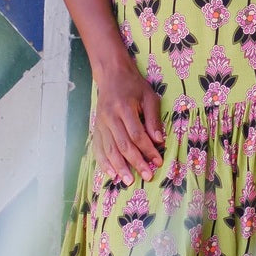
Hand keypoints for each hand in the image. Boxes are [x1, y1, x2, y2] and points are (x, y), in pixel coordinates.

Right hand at [91, 57, 164, 183]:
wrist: (111, 75)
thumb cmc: (134, 85)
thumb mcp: (149, 96)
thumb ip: (153, 119)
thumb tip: (159, 141)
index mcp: (124, 108)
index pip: (137, 135)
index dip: (148, 150)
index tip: (158, 161)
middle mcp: (110, 117)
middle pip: (123, 145)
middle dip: (136, 163)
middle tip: (147, 176)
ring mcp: (101, 124)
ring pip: (109, 149)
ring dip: (120, 167)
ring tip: (129, 181)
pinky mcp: (96, 128)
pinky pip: (98, 148)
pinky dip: (104, 162)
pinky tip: (111, 173)